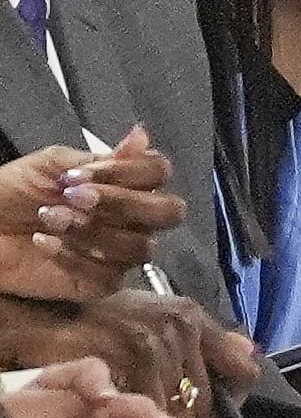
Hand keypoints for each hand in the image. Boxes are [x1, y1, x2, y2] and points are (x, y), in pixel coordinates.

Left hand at [0, 132, 185, 301]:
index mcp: (124, 185)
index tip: (80, 174)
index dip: (128, 172)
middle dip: (121, 203)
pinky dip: (72, 255)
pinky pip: (110, 274)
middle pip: (168, 212)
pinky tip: (43, 243)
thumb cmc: (12, 193)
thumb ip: (101, 156)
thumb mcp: (53, 164)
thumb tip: (142, 135)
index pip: (158, 173)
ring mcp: (122, 253)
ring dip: (91, 230)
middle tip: (74, 197)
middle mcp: (132, 220)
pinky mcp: (104, 283)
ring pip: (140, 246)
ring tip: (48, 219)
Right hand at [0, 290, 257, 417]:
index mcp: (191, 317)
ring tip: (146, 414)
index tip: (220, 407)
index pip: (243, 370)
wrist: (51, 311)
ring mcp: (151, 347)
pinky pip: (148, 413)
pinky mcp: (125, 366)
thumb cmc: (108, 318)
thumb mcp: (162, 315)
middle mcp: (178, 329)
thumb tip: (251, 352)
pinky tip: (128, 412)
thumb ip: (208, 338)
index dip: (235, 396)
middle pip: (210, 402)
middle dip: (196, 417)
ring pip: (180, 412)